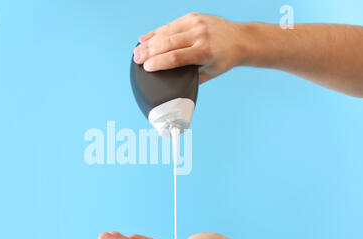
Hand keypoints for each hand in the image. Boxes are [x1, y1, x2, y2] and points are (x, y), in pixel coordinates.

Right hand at [133, 13, 248, 82]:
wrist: (241, 39)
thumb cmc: (224, 59)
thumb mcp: (209, 73)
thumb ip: (190, 77)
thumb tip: (171, 84)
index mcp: (205, 52)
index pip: (175, 58)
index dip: (158, 63)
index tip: (146, 67)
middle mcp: (200, 35)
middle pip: (167, 44)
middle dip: (148, 52)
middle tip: (136, 59)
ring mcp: (196, 23)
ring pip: (166, 33)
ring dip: (149, 42)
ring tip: (137, 50)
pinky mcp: (193, 17)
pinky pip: (171, 25)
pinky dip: (157, 32)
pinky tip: (146, 38)